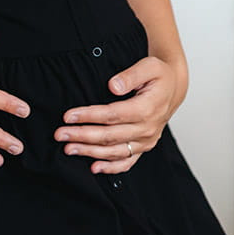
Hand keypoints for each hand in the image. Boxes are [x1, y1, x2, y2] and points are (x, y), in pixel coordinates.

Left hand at [54, 55, 183, 173]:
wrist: (173, 89)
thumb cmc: (159, 75)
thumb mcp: (150, 66)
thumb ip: (131, 75)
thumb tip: (113, 86)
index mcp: (147, 108)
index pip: (113, 115)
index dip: (89, 116)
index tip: (68, 116)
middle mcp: (148, 128)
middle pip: (110, 135)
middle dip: (82, 135)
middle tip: (60, 134)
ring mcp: (146, 140)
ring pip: (115, 151)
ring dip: (90, 152)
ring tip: (68, 148)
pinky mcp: (144, 147)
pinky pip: (127, 162)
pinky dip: (111, 167)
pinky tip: (93, 167)